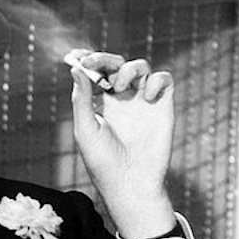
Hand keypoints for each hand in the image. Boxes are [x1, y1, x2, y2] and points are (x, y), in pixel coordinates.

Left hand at [68, 49, 176, 238]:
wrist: (130, 183)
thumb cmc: (103, 162)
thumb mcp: (86, 129)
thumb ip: (81, 98)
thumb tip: (74, 68)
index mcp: (102, 104)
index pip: (96, 74)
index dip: (88, 61)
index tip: (76, 55)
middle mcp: (123, 100)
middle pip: (117, 65)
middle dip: (105, 59)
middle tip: (94, 63)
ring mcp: (143, 101)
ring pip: (140, 67)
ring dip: (129, 68)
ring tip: (120, 85)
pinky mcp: (163, 106)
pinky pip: (164, 80)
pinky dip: (156, 80)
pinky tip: (147, 96)